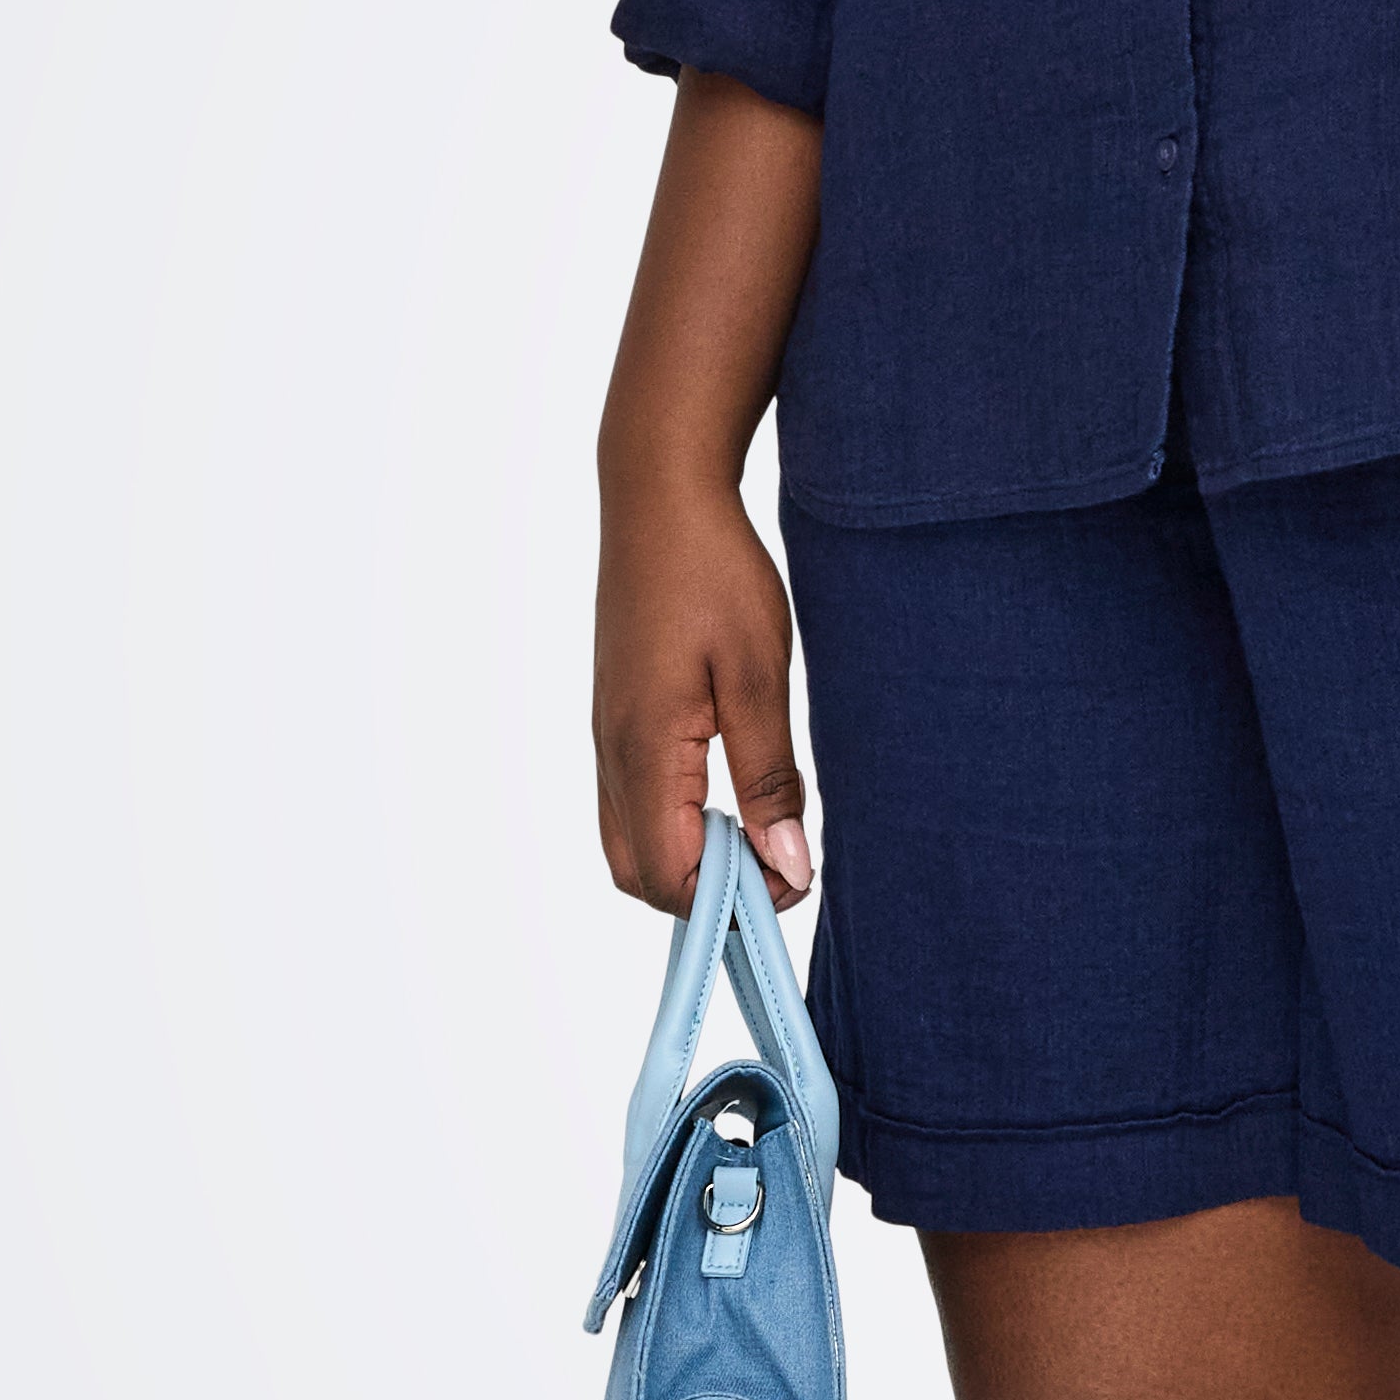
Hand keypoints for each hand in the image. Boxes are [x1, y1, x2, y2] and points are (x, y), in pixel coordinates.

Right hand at [594, 472, 813, 910]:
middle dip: (708, 895)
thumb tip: (785, 866)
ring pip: (630, 844)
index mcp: (643, 749)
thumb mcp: (761, 677)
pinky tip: (730, 798)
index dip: (731, 900)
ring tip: (761, 833)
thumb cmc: (714, 575)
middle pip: (639, 875)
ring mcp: (604, 738)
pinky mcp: (614, 720)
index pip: (669, 875)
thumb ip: (770, 779)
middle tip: (781, 862)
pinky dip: (676, 827)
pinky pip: (631, 804)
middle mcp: (610, 754)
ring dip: (691, 862)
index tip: (795, 877)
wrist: (659, 499)